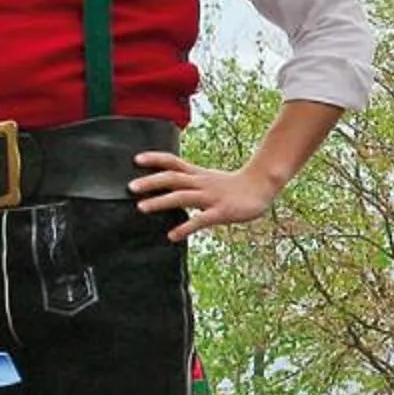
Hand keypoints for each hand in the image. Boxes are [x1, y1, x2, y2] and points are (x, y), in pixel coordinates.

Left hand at [130, 149, 279, 238]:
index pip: (173, 162)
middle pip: (172, 178)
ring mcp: (211, 197)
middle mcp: (201, 183)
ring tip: (142, 208)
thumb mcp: (210, 180)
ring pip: (182, 196)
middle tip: (131, 187)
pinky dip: (185, 227)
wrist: (262, 186)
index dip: (155, 159)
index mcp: (198, 174)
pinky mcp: (221, 212)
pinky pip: (200, 220)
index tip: (136, 159)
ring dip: (161, 201)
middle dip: (151, 182)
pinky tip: (173, 235)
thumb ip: (192, 183)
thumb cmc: (235, 186)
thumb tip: (172, 190)